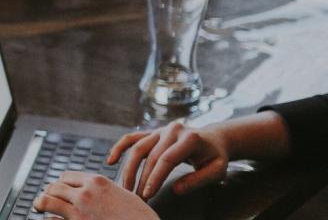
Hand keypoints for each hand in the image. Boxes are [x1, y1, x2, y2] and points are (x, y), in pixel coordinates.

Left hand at [35, 172, 158, 219]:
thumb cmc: (139, 218)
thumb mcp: (124, 195)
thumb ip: (105, 191)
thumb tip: (93, 190)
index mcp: (98, 182)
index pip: (67, 176)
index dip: (61, 184)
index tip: (59, 189)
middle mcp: (85, 193)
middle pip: (54, 186)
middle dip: (49, 193)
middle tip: (45, 199)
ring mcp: (79, 210)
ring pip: (47, 200)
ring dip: (41, 203)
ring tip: (39, 206)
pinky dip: (48, 219)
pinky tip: (48, 219)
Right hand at [111, 121, 230, 198]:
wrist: (213, 139)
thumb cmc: (215, 156)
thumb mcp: (216, 170)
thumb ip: (198, 180)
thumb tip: (176, 190)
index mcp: (189, 138)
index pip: (167, 159)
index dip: (155, 177)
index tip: (148, 194)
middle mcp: (172, 130)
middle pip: (150, 156)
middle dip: (142, 179)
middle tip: (138, 198)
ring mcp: (160, 130)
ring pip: (137, 148)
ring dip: (129, 169)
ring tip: (126, 188)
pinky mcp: (152, 132)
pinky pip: (132, 138)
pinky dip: (119, 148)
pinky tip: (111, 161)